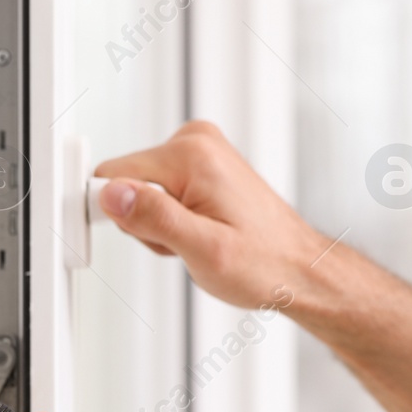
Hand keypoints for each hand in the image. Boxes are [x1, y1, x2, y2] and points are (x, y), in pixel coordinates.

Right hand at [95, 121, 326, 310]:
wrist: (299, 269)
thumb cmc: (264, 264)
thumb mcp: (202, 249)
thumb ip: (153, 217)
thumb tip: (112, 193)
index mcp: (192, 154)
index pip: (113, 176)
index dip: (123, 216)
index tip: (152, 235)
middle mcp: (196, 142)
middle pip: (126, 184)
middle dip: (145, 222)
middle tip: (183, 242)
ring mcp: (200, 152)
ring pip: (140, 191)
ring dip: (159, 225)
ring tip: (196, 239)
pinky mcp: (200, 165)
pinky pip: (158, 193)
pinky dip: (171, 219)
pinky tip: (199, 231)